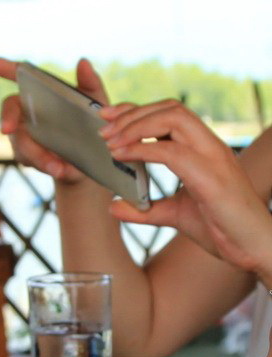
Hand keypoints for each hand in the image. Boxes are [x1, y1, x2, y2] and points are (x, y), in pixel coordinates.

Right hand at [0, 56, 108, 182]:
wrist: (92, 163)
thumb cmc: (92, 127)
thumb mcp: (97, 105)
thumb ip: (90, 84)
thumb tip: (82, 62)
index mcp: (40, 93)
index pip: (19, 77)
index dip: (2, 68)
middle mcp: (27, 112)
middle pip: (9, 110)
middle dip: (7, 118)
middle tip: (8, 129)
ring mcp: (23, 134)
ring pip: (20, 141)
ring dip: (37, 154)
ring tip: (59, 167)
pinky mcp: (25, 155)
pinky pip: (29, 159)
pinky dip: (45, 164)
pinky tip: (61, 170)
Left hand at [100, 99, 271, 277]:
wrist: (254, 246)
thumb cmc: (222, 228)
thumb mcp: (175, 215)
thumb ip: (146, 210)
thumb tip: (114, 207)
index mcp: (203, 150)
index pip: (171, 114)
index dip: (138, 111)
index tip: (110, 119)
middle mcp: (210, 147)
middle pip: (171, 109)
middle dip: (133, 113)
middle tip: (103, 128)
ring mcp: (213, 159)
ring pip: (174, 120)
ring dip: (135, 126)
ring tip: (109, 142)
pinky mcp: (211, 178)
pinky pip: (173, 153)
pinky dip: (142, 150)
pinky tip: (122, 156)